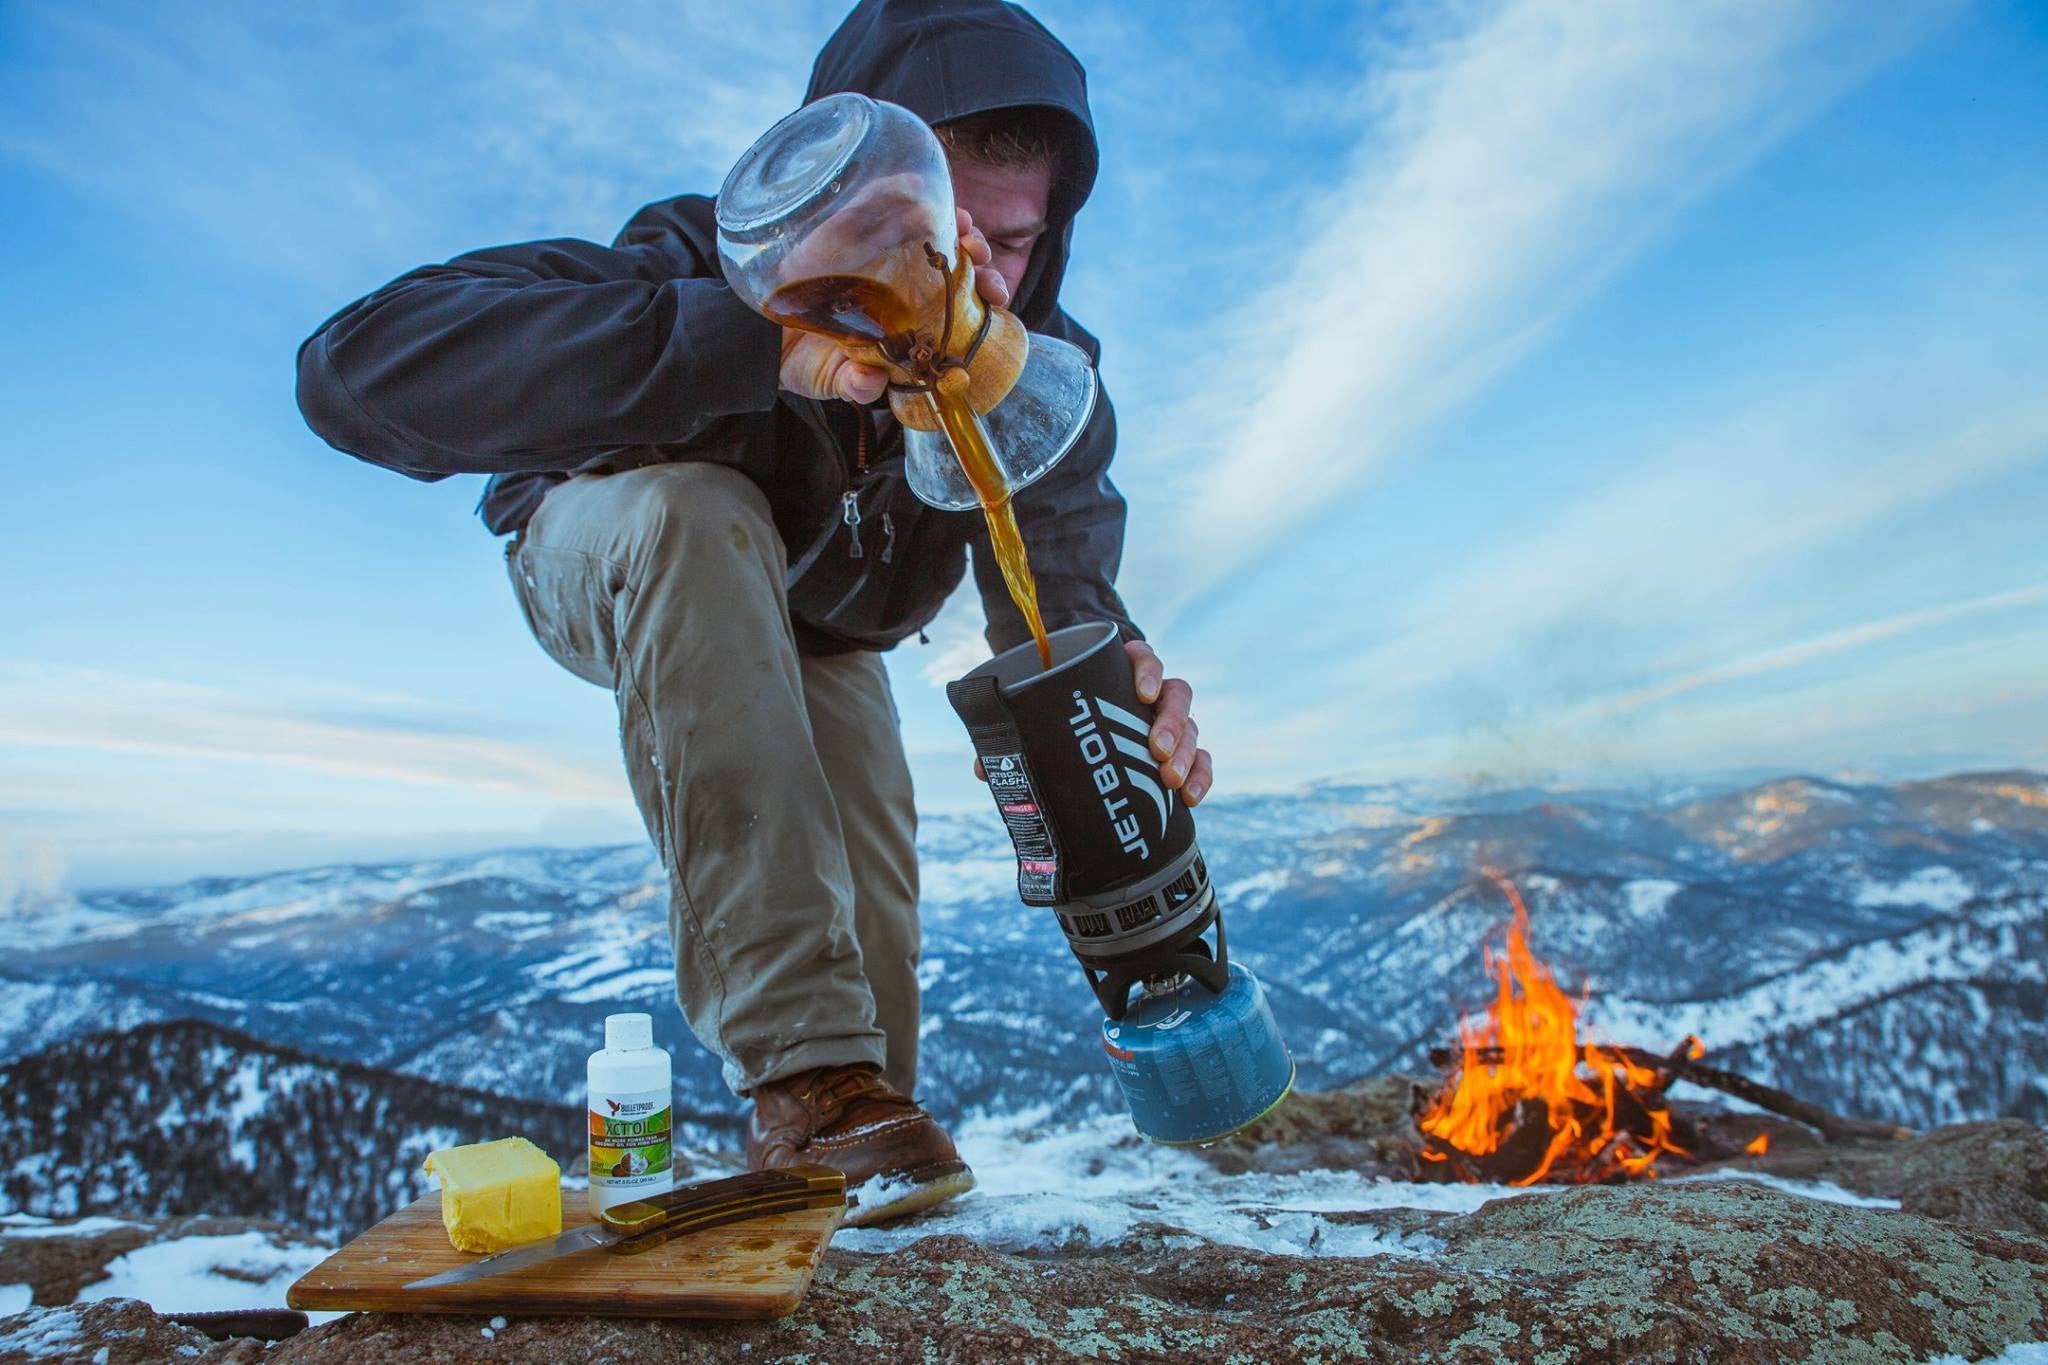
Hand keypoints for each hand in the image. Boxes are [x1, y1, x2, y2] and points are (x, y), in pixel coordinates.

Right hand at [777, 208, 1009, 403]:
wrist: (752, 333)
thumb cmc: (797, 359)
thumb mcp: (826, 378)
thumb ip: (850, 383)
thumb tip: (868, 385)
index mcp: (907, 318)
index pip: (959, 301)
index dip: (983, 294)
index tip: (995, 296)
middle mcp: (898, 281)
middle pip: (954, 261)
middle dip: (977, 255)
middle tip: (981, 258)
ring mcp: (873, 251)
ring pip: (926, 225)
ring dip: (951, 220)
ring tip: (962, 224)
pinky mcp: (841, 226)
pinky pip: (875, 200)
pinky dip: (898, 188)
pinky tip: (917, 186)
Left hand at [970, 640, 1213, 807]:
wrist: (1083, 743)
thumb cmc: (1058, 724)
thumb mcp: (1038, 725)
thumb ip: (1015, 739)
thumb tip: (983, 769)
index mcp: (1119, 673)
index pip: (1144, 657)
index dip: (1148, 670)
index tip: (1141, 692)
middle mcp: (1150, 696)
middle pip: (1176, 695)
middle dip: (1171, 722)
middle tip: (1155, 749)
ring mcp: (1168, 725)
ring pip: (1191, 728)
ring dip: (1186, 752)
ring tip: (1170, 780)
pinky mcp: (1180, 755)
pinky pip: (1202, 760)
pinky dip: (1202, 776)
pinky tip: (1191, 798)